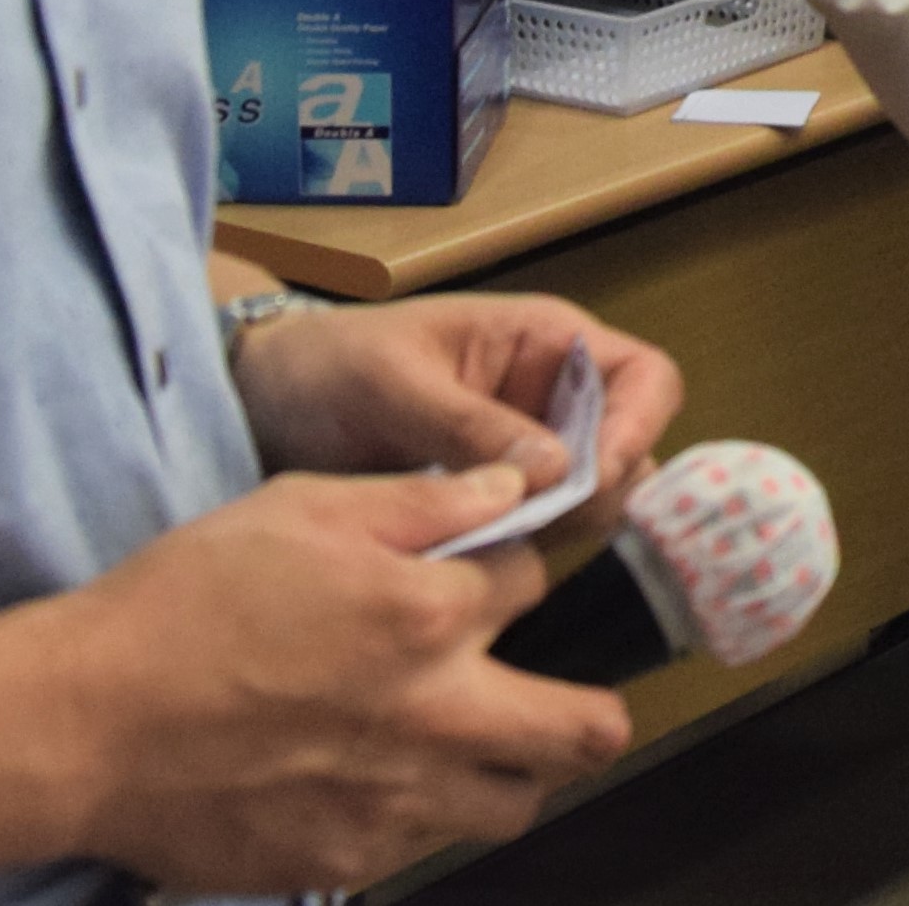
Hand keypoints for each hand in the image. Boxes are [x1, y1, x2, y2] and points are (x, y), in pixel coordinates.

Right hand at [21, 463, 637, 894]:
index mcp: (427, 617)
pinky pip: (424, 847)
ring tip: (457, 742)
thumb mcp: (300, 508)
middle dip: (589, 706)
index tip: (483, 574)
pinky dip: (417, 816)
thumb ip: (423, 502)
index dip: (514, 568)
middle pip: (588, 732)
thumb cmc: (181, 603)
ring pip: (516, 804)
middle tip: (550, 693)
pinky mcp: (344, 863)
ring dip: (506, 771)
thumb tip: (512, 486)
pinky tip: (368, 779)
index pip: (539, 582)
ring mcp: (394, 804)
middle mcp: (435, 719)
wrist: (82, 725)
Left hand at [232, 295, 679, 524]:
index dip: (637, 427)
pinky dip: (529, 554)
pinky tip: (480, 566)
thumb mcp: (391, 385)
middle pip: (630, 451)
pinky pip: (546, 533)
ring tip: (494, 548)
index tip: (592, 482)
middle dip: (599, 495)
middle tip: (532, 529)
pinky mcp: (502, 504)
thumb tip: (556, 470)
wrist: (263, 404)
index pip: (645, 378)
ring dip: (563, 532)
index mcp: (546, 343)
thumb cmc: (328, 368)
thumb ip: (469, 424)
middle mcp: (554, 399)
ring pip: (595, 501)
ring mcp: (532, 455)